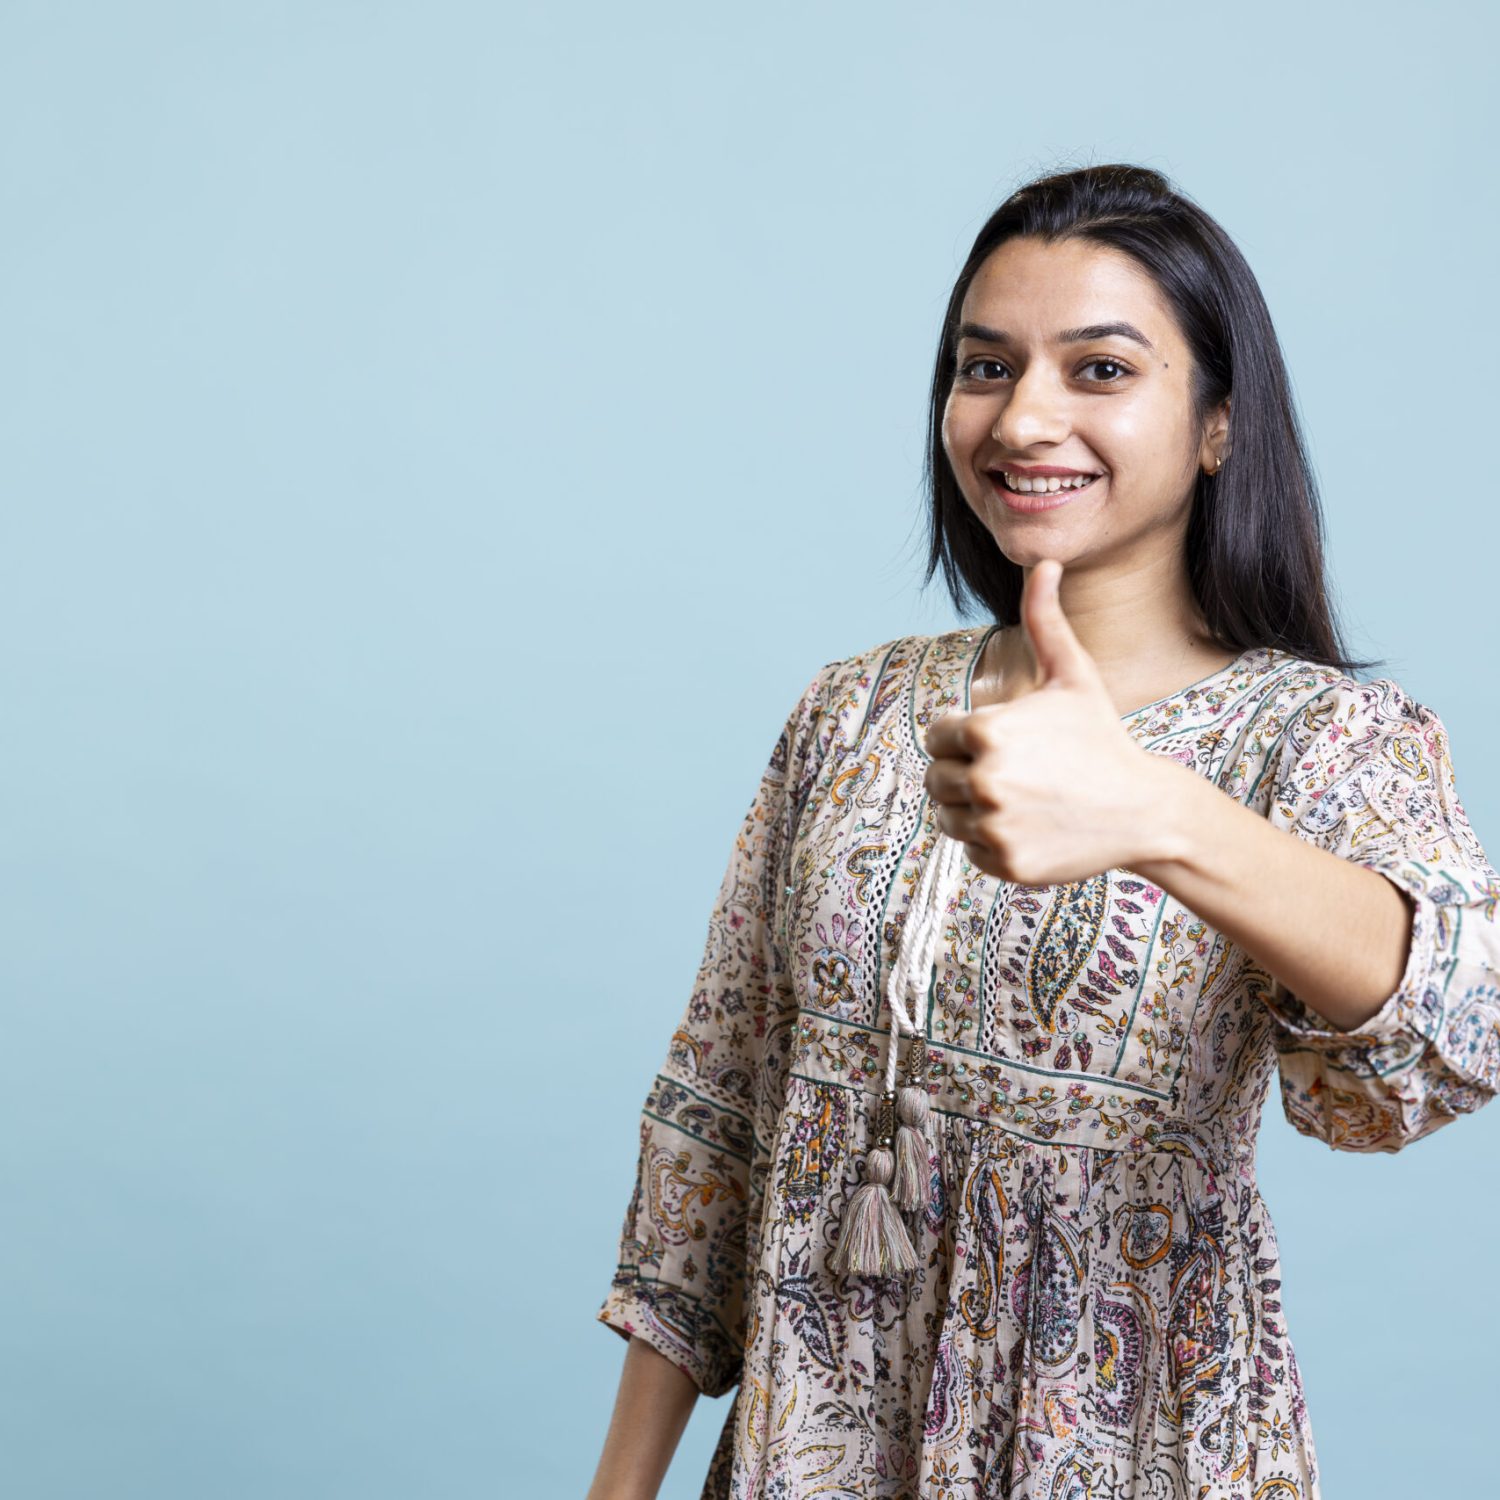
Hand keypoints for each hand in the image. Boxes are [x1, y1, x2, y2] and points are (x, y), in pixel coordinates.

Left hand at [923, 558, 1173, 884]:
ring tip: (1019, 799)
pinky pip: (970, 850)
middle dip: (964, 773)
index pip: (936, 735)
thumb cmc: (1101, 737)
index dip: (962, 737)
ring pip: (947, 817)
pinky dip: (992, 841)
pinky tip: (1030, 826)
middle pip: (935, 777)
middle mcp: (984, 779)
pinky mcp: (1004, 863)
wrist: (1143, 809)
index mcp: (986, 731)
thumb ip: (1044, 619)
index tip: (1000, 743)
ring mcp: (993, 825)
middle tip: (1012, 774)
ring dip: (973, 809)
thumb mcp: (1072, 675)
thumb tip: (1044, 561)